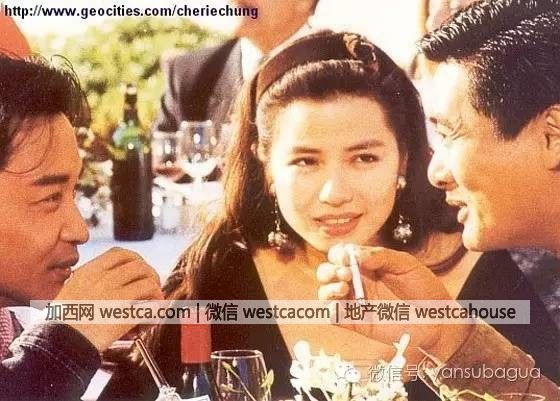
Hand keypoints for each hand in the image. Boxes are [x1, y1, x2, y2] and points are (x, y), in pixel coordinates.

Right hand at [54, 247, 162, 351]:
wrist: (57, 346)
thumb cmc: (58, 326)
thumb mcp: (69, 293)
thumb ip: (89, 285)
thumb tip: (114, 286)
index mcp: (88, 272)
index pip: (120, 254)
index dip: (135, 260)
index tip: (139, 272)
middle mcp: (103, 279)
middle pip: (140, 265)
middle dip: (150, 276)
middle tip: (151, 290)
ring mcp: (114, 295)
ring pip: (149, 282)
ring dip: (155, 294)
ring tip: (150, 308)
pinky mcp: (124, 314)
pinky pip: (151, 306)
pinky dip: (155, 312)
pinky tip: (147, 323)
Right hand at [317, 244, 473, 362]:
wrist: (438, 321)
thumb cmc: (424, 289)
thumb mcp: (406, 264)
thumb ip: (381, 256)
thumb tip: (356, 256)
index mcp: (367, 265)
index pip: (342, 254)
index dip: (339, 254)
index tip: (346, 258)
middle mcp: (357, 281)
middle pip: (328, 271)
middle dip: (330, 270)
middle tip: (345, 273)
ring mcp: (355, 302)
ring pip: (326, 292)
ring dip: (328, 288)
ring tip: (344, 288)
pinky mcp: (356, 322)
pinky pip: (333, 316)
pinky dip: (329, 309)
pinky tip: (340, 306)